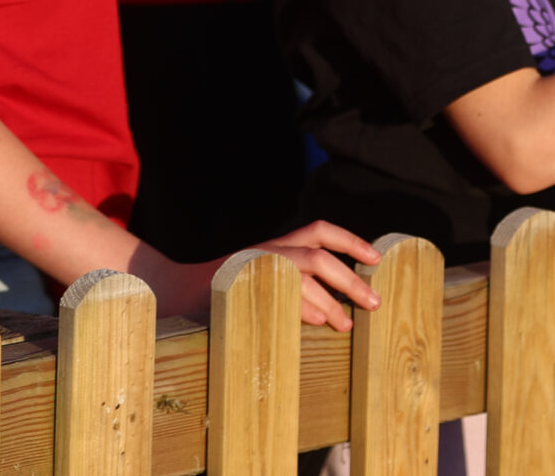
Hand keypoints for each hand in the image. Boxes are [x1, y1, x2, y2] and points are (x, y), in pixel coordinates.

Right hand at [143, 223, 382, 330]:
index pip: (321, 230)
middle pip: (319, 257)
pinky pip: (279, 294)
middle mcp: (270, 249)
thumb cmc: (231, 286)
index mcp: (279, 243)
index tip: (377, 258)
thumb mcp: (267, 274)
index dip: (351, 240)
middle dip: (350, 280)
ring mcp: (255, 265)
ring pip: (302, 274)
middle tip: (374, 302)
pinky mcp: (241, 284)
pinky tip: (318, 321)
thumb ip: (296, 281)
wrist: (178, 288)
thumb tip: (338, 305)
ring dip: (329, 300)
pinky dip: (300, 307)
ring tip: (346, 324)